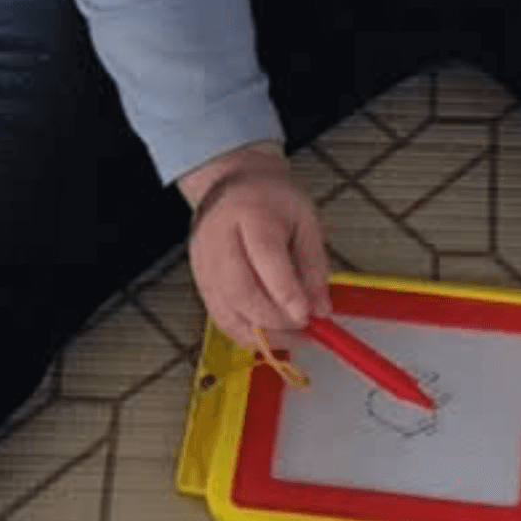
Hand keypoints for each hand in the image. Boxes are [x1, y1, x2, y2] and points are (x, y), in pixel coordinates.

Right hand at [188, 162, 331, 352]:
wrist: (234, 182)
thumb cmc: (273, 198)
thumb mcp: (306, 219)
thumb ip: (315, 264)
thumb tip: (322, 309)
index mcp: (251, 212)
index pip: (266, 257)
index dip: (286, 292)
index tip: (308, 315)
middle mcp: (219, 236)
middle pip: (240, 289)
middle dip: (273, 319)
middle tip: (302, 329)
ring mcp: (203, 259)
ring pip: (225, 309)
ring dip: (260, 333)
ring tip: (290, 337)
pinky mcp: (198, 276)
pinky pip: (218, 315)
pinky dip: (243, 332)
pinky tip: (267, 334)